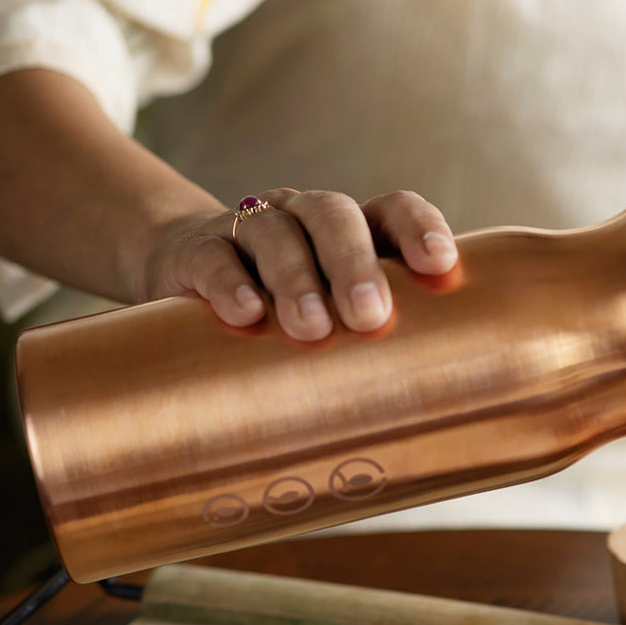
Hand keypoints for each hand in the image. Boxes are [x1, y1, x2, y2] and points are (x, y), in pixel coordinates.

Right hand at [147, 188, 458, 338]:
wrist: (187, 274)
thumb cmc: (289, 312)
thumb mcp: (337, 316)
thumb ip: (377, 343)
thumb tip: (430, 414)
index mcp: (353, 228)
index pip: (392, 209)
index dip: (418, 228)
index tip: (438, 265)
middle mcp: (304, 217)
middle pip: (334, 217)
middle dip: (354, 263)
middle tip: (368, 316)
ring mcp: (249, 229)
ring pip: (276, 234)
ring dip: (296, 278)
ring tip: (311, 328)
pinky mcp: (197, 251)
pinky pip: (213, 257)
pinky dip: (229, 282)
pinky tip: (246, 314)